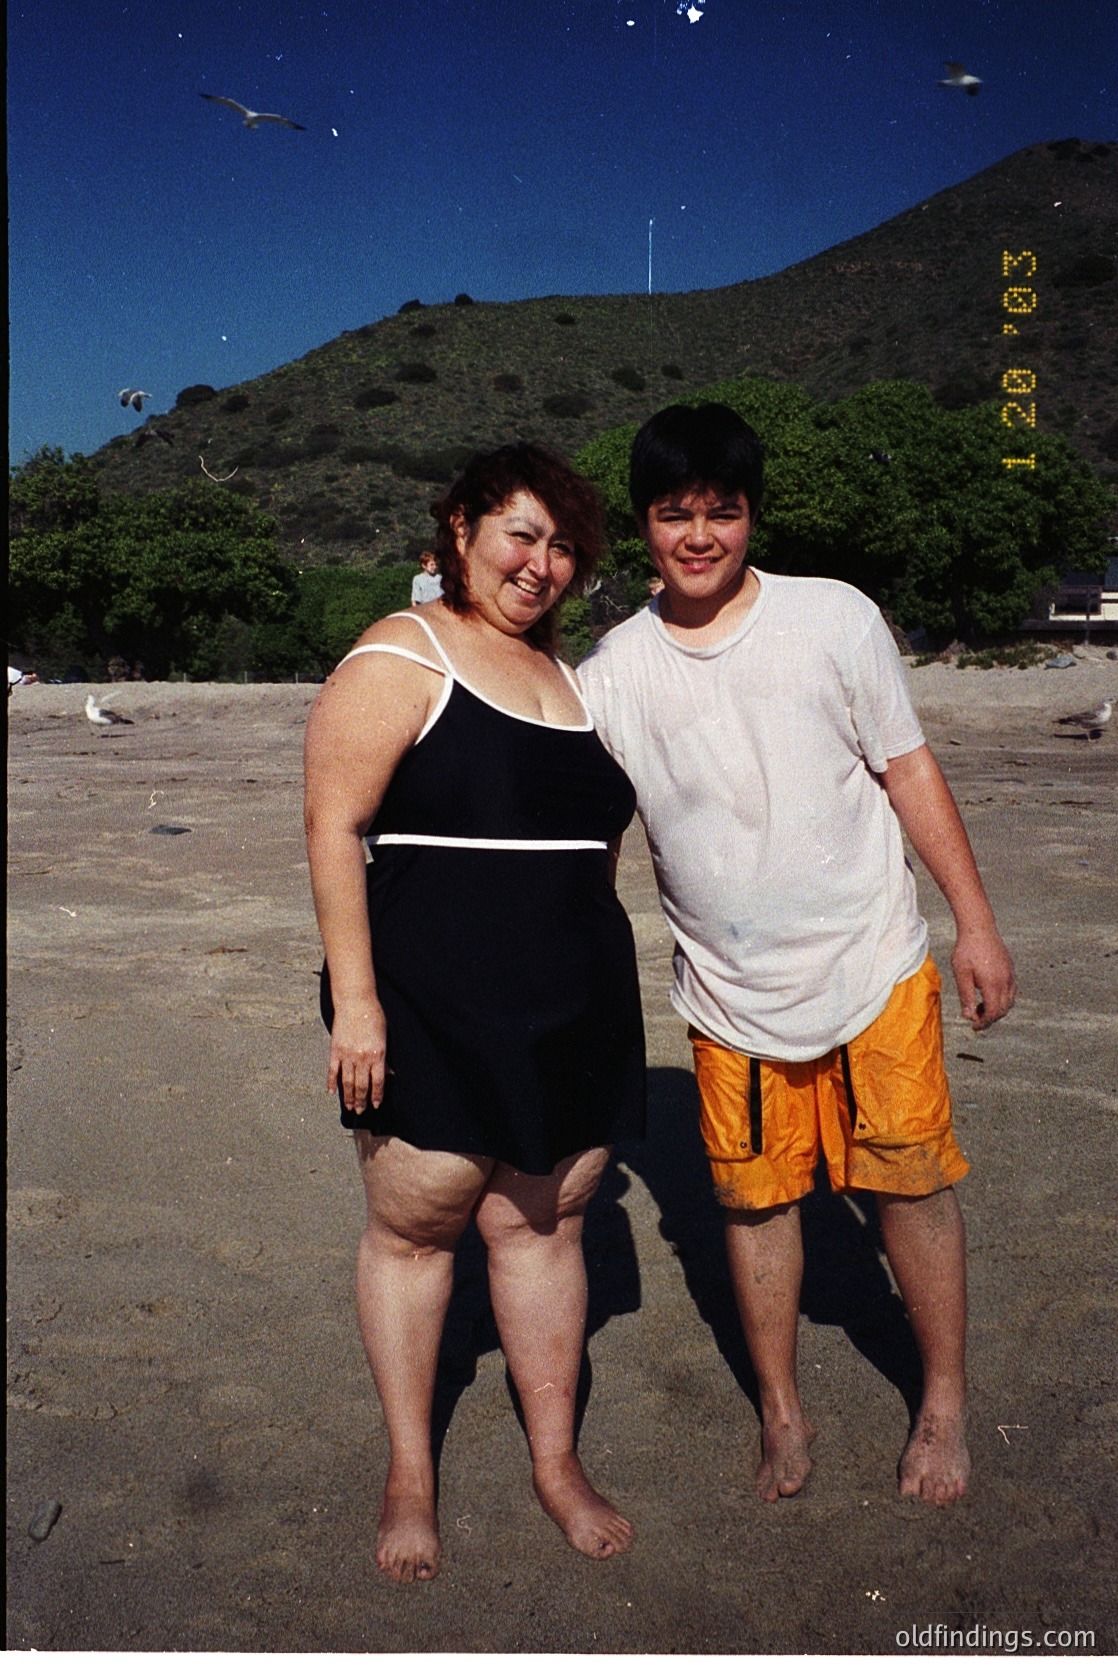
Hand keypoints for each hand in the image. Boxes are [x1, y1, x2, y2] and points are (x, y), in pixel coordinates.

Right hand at [328, 995, 387, 1110]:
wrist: (356, 1002)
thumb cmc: (373, 1017)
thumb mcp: (385, 1037)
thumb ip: (385, 1057)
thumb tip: (388, 1073)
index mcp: (377, 1055)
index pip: (377, 1082)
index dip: (376, 1096)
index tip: (375, 1105)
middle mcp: (362, 1058)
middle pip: (361, 1086)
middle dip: (362, 1101)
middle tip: (361, 1111)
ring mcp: (347, 1055)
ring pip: (347, 1082)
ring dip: (349, 1097)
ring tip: (350, 1107)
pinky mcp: (335, 1050)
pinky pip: (333, 1071)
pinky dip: (332, 1083)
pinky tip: (332, 1092)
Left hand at [951, 925, 1016, 1029]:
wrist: (979, 928)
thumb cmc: (967, 950)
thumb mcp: (961, 974)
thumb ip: (966, 996)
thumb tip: (969, 1016)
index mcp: (993, 984)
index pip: (993, 1013)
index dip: (984, 1023)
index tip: (974, 1026)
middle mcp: (1006, 981)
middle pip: (1003, 1010)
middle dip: (990, 1018)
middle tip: (975, 1018)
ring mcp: (1010, 975)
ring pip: (1009, 1001)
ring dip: (997, 1009)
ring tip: (980, 1006)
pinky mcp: (1011, 969)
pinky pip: (1011, 991)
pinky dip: (1002, 998)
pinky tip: (988, 994)